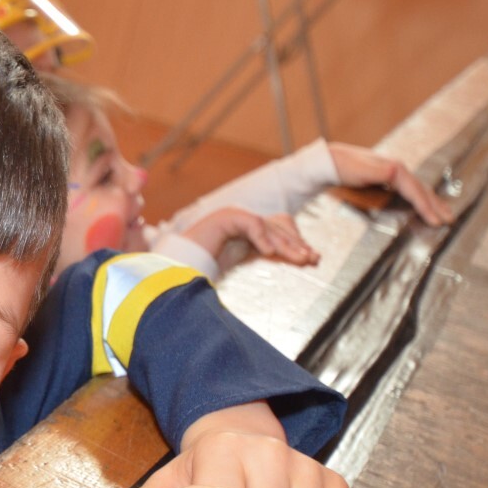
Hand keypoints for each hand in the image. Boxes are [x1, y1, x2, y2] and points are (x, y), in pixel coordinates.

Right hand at [181, 206, 318, 266]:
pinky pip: (250, 224)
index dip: (295, 244)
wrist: (175, 267)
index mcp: (246, 233)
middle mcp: (242, 223)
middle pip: (278, 229)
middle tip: (312, 259)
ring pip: (268, 227)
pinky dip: (262, 237)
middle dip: (297, 244)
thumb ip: (255, 259)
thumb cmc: (200, 269)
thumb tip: (280, 263)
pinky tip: (269, 252)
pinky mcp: (225, 218)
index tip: (312, 259)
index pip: (277, 232)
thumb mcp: (238, 265)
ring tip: (300, 258)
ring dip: (286, 244)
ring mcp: (233, 218)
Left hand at [328, 143, 454, 225]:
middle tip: (450, 221)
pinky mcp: (386, 179)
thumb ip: (377, 172)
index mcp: (394, 168)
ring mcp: (392, 174)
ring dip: (431, 202)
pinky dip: (419, 199)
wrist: (327, 160)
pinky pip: (408, 191)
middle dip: (436, 205)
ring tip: (444, 214)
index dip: (427, 207)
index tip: (437, 222)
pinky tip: (422, 206)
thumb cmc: (340, 167)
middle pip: (421, 189)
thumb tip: (396, 172)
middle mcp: (396, 170)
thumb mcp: (357, 170)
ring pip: (417, 189)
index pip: (416, 191)